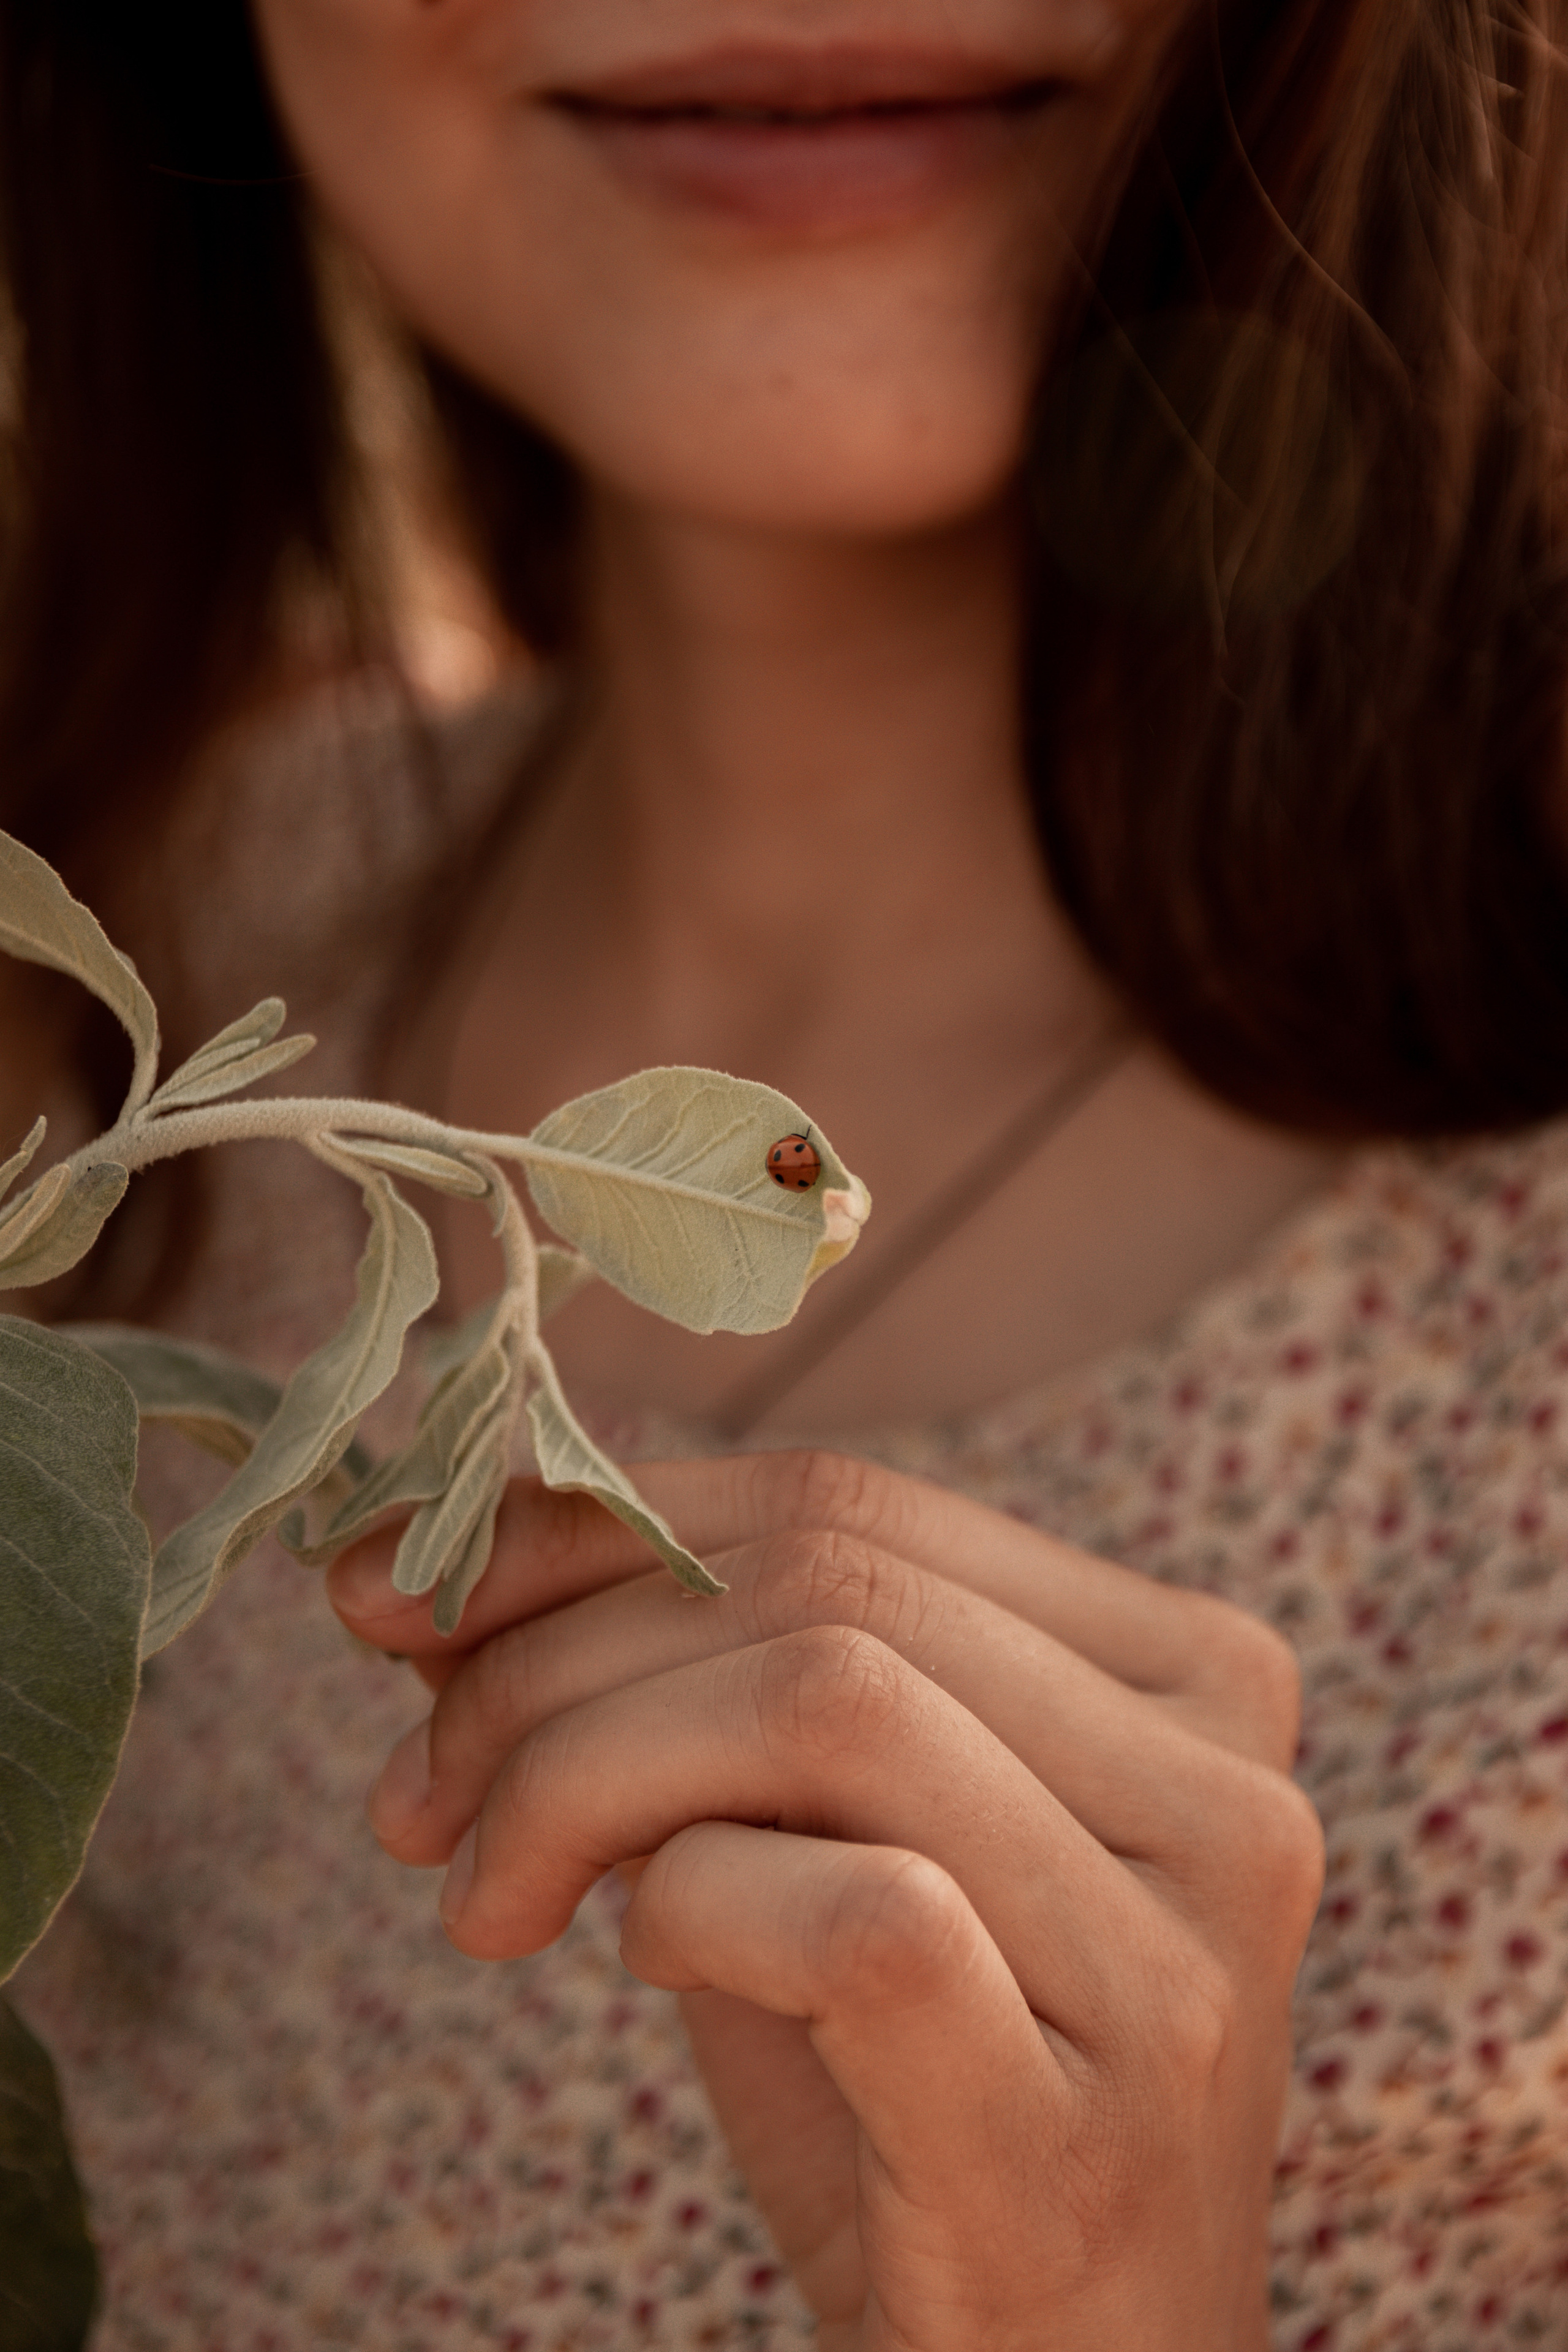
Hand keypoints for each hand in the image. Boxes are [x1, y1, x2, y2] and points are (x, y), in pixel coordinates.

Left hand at [329, 1452, 1322, 2351]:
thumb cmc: (910, 2100)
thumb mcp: (805, 1837)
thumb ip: (679, 1683)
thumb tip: (429, 1564)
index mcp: (1182, 1672)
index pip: (849, 1506)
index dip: (596, 1528)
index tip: (402, 1596)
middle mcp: (1224, 1786)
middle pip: (826, 1588)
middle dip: (554, 1657)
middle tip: (421, 1783)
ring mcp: (1179, 1960)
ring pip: (828, 1704)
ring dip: (581, 1776)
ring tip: (488, 1891)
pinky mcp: (1093, 2129)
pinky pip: (852, 1912)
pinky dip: (690, 1903)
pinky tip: (640, 1960)